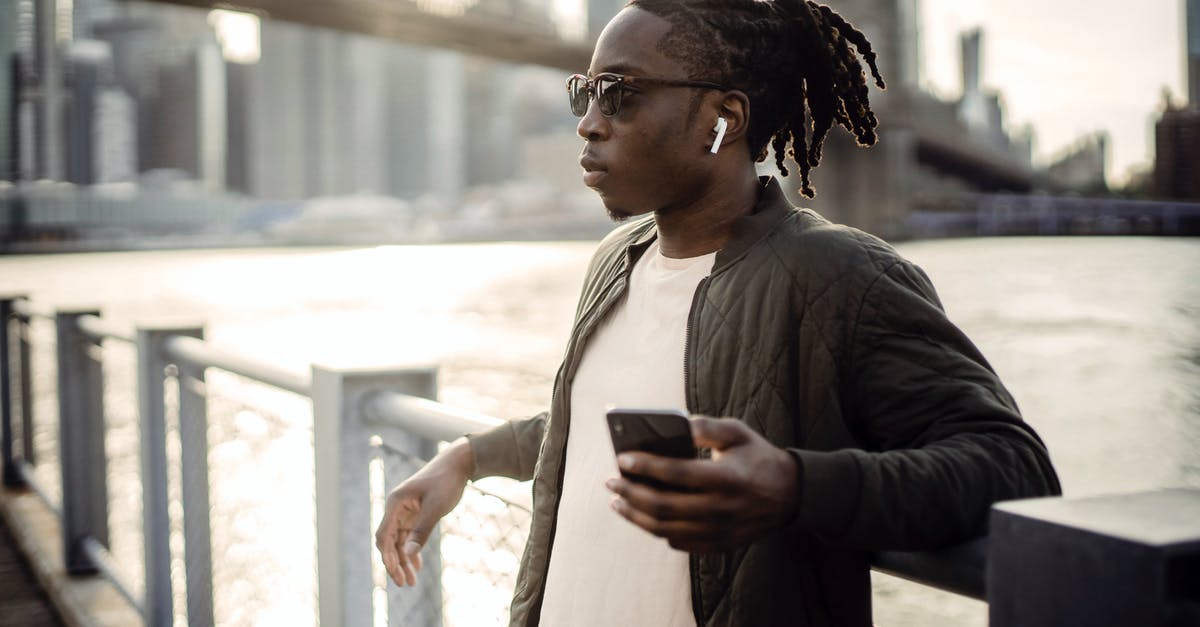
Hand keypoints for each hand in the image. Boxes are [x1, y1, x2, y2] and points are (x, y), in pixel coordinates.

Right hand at [375, 438, 473, 585]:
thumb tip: (409, 554)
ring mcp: (404, 512)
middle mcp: (396, 508)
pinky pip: (408, 537)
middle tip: (403, 583)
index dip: (387, 556)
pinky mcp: (414, 515)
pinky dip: (411, 552)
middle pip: (388, 542)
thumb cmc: (446, 482)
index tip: (395, 573)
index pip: (384, 535)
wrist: (458, 464)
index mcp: (395, 503)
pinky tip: (417, 567)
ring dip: (403, 561)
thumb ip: (422, 530)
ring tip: (411, 582)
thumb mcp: (436, 507)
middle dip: (394, 563)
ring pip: (399, 542)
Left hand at [605, 416, 797, 552]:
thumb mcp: (738, 432)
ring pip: (665, 529)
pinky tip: (642, 515)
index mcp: (727, 478)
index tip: (622, 457)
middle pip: (664, 506)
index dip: (646, 465)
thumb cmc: (756, 457)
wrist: (790, 496)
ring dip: (635, 515)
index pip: (677, 473)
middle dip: (630, 492)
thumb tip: (674, 424)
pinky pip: (678, 542)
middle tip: (610, 482)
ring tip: (617, 501)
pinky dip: (656, 529)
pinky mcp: (718, 545)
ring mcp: (720, 532)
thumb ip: (706, 427)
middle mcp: (722, 509)